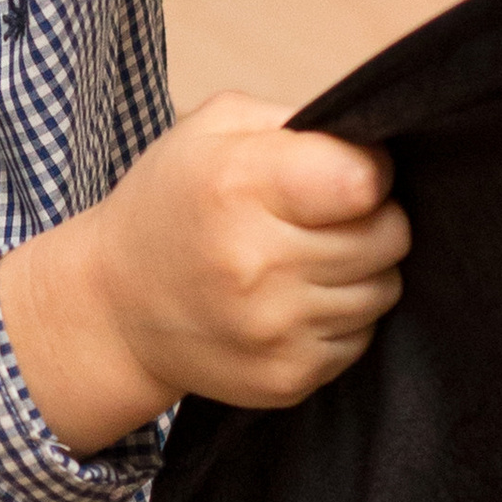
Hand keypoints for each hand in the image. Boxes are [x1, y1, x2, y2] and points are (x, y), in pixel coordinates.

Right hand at [0, 92, 408, 457]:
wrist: (114, 307)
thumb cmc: (171, 203)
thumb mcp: (213, 128)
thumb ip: (296, 123)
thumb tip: (373, 147)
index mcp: (238, 186)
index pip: (363, 181)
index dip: (371, 170)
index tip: (350, 172)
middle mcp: (256, 263)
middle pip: (387, 236)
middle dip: (374, 218)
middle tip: (331, 216)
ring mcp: (272, 330)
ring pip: (383, 289)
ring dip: (363, 270)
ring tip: (310, 258)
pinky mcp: (285, 378)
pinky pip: (361, 338)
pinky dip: (343, 317)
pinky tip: (297, 300)